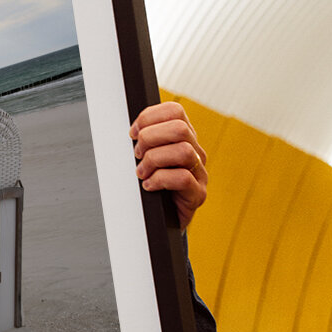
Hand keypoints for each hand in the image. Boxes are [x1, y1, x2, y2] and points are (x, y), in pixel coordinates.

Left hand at [130, 102, 207, 229]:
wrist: (160, 220)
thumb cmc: (151, 185)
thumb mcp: (145, 158)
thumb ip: (143, 141)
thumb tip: (131, 131)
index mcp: (183, 138)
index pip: (174, 111)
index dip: (149, 117)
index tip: (133, 133)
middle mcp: (195, 152)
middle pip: (180, 128)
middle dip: (150, 138)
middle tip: (137, 154)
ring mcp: (199, 173)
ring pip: (183, 151)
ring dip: (154, 160)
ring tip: (142, 172)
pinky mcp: (198, 194)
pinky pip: (183, 178)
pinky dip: (159, 180)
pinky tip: (149, 186)